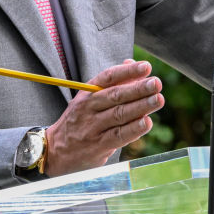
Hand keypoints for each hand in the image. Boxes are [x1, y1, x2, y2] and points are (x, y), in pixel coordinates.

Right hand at [44, 59, 163, 176]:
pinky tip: (146, 122)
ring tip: (158, 99)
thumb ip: (112, 82)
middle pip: (115, 96)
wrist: (55, 151)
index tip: (146, 67)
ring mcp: (92, 127)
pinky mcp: (98, 146)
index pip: (108, 77)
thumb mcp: (89, 98)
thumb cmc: (79, 120)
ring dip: (140, 107)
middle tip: (156, 83)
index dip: (128, 71)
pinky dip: (133, 129)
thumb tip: (132, 63)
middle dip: (138, 89)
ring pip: (119, 115)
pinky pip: (118, 136)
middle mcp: (88, 108)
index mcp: (87, 92)